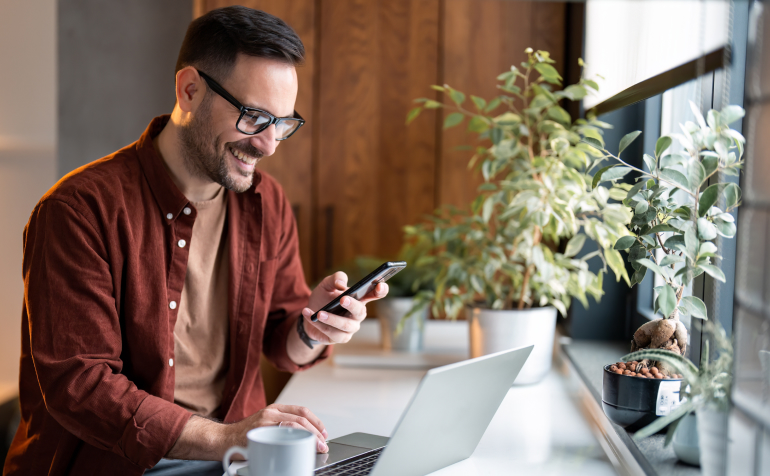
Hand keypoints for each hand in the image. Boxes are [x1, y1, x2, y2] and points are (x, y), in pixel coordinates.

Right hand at [167, 404, 329, 459]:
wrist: (222, 440)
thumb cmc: (244, 436)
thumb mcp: (265, 425)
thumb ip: (280, 427)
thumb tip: (304, 438)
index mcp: (274, 409)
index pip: (301, 410)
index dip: (316, 421)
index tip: (324, 432)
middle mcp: (271, 412)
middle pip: (301, 419)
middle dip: (316, 432)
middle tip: (322, 443)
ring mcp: (265, 421)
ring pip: (295, 425)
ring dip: (309, 437)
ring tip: (316, 447)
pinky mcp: (260, 432)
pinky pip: (282, 434)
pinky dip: (295, 440)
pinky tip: (300, 447)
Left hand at [302, 271, 388, 344]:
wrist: (309, 315)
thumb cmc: (323, 298)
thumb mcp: (326, 284)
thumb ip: (335, 278)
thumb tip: (342, 285)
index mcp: (359, 299)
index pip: (375, 294)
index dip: (381, 290)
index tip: (380, 285)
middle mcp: (357, 314)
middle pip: (360, 312)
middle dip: (352, 305)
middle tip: (342, 299)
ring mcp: (350, 328)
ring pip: (345, 326)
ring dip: (332, 319)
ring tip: (319, 313)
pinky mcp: (340, 338)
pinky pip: (332, 333)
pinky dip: (319, 324)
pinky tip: (309, 315)